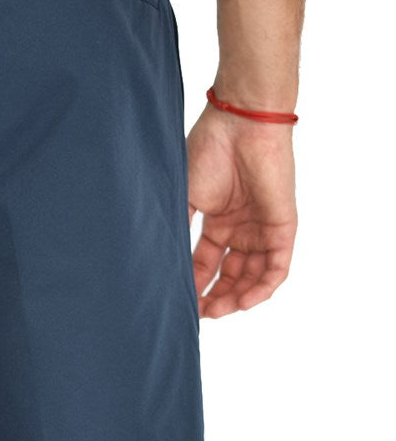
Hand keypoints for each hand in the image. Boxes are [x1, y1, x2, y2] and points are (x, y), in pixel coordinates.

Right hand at [185, 104, 297, 318]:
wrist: (239, 125)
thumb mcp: (184, 197)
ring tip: (217, 311)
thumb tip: (157, 262)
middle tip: (199, 315)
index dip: (193, 285)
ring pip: (254, 276)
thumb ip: (177, 230)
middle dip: (216, 298)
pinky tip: (243, 301)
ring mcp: (262, 228)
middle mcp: (241, 228)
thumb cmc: (208, 152)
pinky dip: (262, 287)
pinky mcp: (282, 226)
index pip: (206, 263)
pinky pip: (277, 267)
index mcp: (217, 221)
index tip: (179, 303)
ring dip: (237, 298)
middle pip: (231, 275)